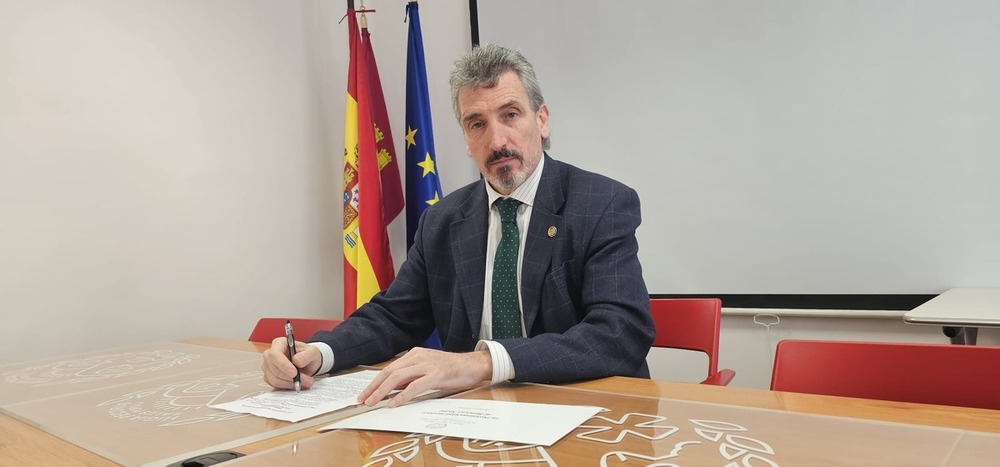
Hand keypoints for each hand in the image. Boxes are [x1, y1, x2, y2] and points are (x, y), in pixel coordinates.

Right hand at [261, 336, 321, 389]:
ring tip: (305, 383)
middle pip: (274, 369)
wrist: (307, 364)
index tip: (294, 373)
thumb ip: (306, 355)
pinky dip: (287, 386)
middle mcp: (270, 354)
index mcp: (279, 343)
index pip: (275, 354)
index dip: (283, 365)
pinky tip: (297, 384)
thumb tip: (297, 360)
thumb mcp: (313, 352)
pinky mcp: (269, 377)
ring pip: (274, 379)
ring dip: (290, 383)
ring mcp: (268, 366)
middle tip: (307, 380)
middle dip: (290, 377)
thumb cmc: (307, 355)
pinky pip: (275, 385)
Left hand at [358, 347, 491, 407]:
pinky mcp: (437, 375)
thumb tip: (392, 390)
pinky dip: (403, 395)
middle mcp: (418, 357)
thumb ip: (410, 377)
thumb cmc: (451, 369)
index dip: (374, 382)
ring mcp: (427, 365)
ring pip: (398, 377)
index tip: (364, 394)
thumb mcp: (426, 370)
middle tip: (363, 400)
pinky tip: (395, 403)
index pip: (389, 369)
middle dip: (374, 387)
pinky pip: (415, 386)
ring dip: (383, 391)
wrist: (473, 365)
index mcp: (414, 354)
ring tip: (373, 402)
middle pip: (389, 372)